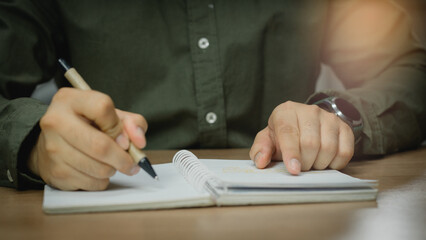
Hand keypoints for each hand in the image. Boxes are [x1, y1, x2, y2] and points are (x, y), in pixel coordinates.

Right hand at [28, 88, 147, 189]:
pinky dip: (101, 180)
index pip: (103, 108)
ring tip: (110, 163)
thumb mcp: (110, 115)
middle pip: (101, 146)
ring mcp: (52, 148)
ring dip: (113, 170)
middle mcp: (56, 121)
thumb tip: (139, 142)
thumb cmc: (86, 125)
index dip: (119, 126)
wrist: (52, 141)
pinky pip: (91, 183)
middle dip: (123, 158)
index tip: (124, 139)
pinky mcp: (55, 172)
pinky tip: (96, 171)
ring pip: (98, 169)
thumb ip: (131, 123)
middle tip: (131, 163)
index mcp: (70, 100)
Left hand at [250, 101, 354, 174]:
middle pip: (310, 143)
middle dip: (305, 163)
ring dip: (319, 164)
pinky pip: (345, 152)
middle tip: (300, 167)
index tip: (294, 170)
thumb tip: (261, 162)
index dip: (292, 153)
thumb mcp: (267, 140)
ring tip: (311, 163)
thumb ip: (260, 150)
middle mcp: (309, 111)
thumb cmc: (282, 135)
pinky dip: (335, 164)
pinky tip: (325, 161)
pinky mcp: (344, 127)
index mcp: (286, 112)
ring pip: (328, 148)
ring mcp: (329, 117)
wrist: (303, 124)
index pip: (289, 133)